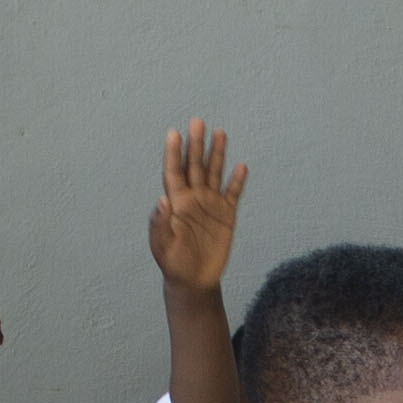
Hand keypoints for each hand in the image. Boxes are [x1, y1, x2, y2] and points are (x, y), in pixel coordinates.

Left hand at [149, 121, 246, 291]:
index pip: (174, 172)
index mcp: (176, 203)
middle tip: (198, 122)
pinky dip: (237, 181)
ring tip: (220, 133)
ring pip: (214, 173)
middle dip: (196, 144)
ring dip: (216, 154)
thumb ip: (161, 224)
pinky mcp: (226, 215)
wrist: (194, 280)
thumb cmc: (173, 263)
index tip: (173, 133)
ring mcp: (210, 205)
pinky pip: (233, 194)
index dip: (173, 153)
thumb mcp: (163, 246)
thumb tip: (162, 200)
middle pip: (195, 166)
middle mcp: (193, 198)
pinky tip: (241, 166)